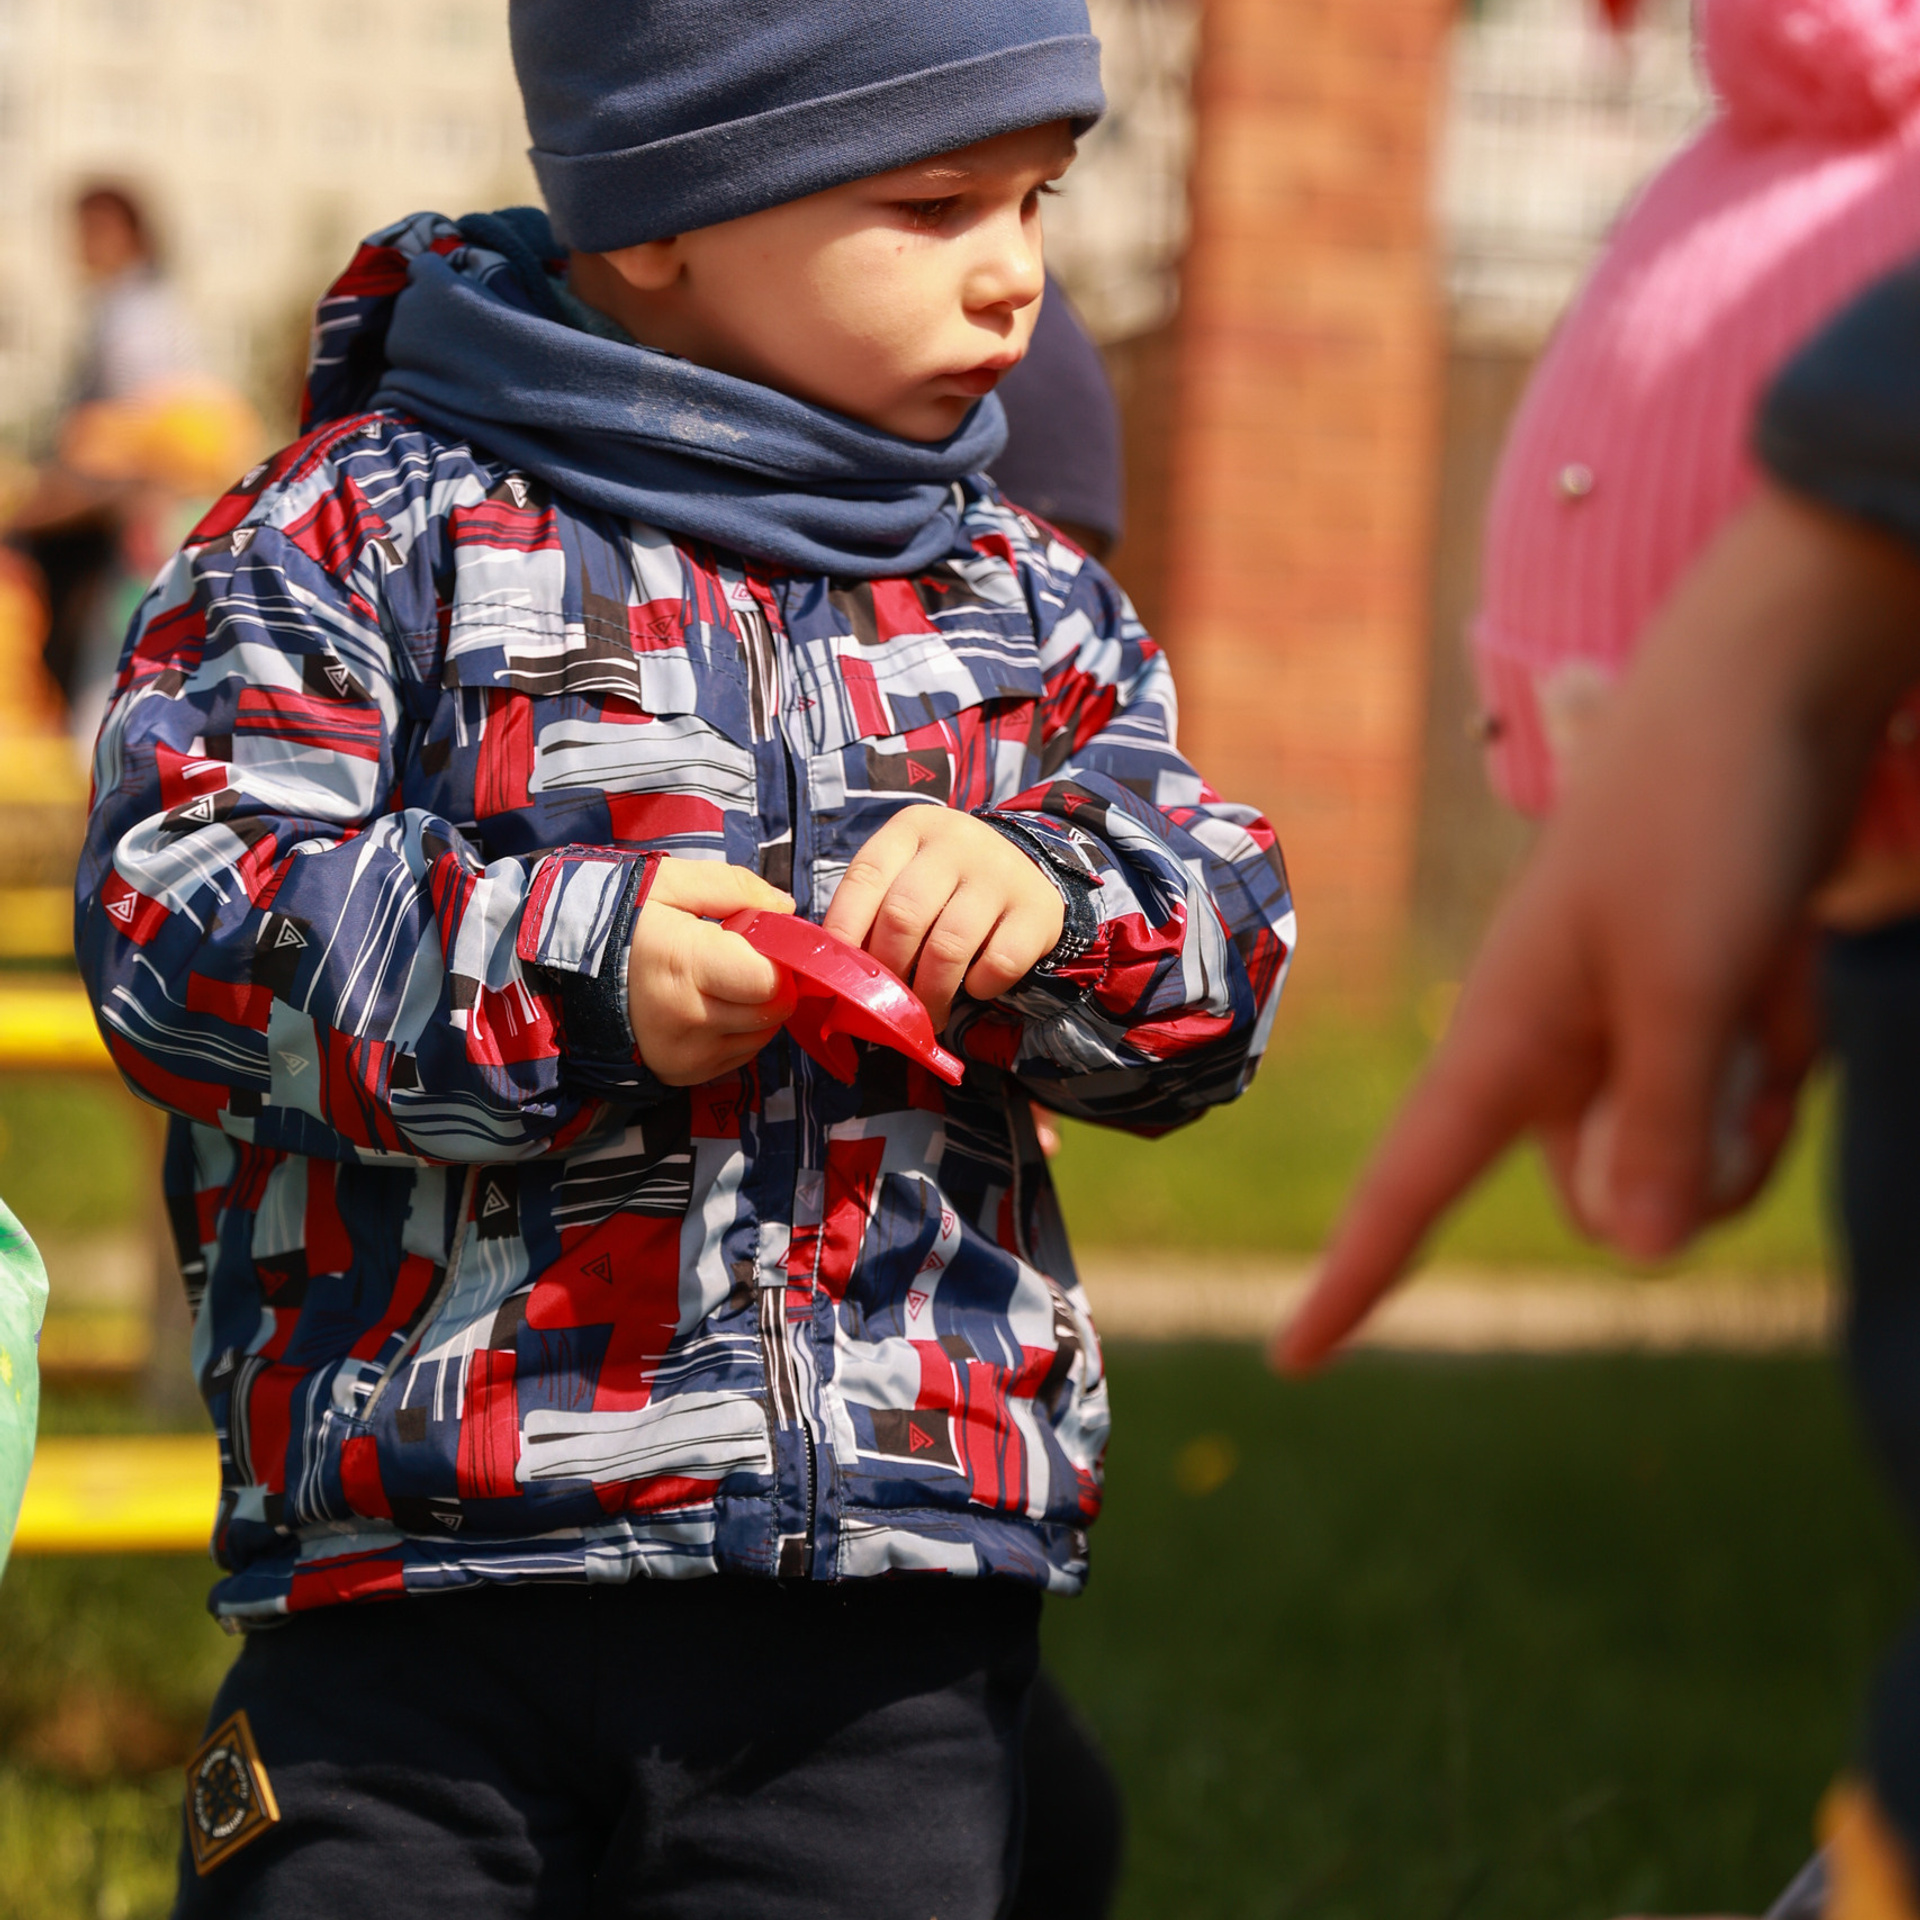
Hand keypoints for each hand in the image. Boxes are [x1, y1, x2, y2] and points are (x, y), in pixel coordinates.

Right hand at [627, 859, 796, 1085]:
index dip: (778, 957)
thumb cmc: (621, 919)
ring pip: (762, 1035)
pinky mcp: (683, 1073)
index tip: (764, 939)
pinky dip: (738, 1031)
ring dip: (758, 1008)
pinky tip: (709, 1005)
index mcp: (687, 967)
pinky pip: (740, 1055)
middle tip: (744, 957)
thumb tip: (785, 908)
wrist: (564, 971)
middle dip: (773, 980)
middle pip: (773, 1010)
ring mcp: (686, 1053)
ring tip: (722, 980)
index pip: (771, 980)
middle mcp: (689, 1020)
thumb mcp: (671, 883)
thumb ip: (733, 887)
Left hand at [822, 810, 1064, 1029]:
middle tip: (886, 1003)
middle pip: (903, 916)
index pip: (865, 877)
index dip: (844, 929)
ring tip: (925, 1015)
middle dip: (887, 971)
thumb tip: (834, 972)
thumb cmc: (945, 882)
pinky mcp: (1038, 910)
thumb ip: (872, 910)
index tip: (835, 973)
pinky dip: (980, 987)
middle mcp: (957, 842)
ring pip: (948, 947)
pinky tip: (975, 986)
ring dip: (930, 993)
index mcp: (912, 828)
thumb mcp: (906, 874)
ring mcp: (1001, 873)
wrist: (1024, 867)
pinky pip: (999, 963)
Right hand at [1274, 487, 1919, 1372]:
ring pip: (1683, 1165)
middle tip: (1732, 1066)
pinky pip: (1736, 1105)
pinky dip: (1780, 1071)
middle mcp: (1552, 1051)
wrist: (1773, 684)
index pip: (1408, 1185)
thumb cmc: (1704, 819)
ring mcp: (1624, 1032)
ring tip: (1772, 1005)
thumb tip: (1638, 1256)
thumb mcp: (1692, 979)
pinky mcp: (1689, 1012)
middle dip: (1686, 1173)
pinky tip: (1793, 985)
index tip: (1293, 1360)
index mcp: (1504, 1040)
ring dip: (1750, 1119)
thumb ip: (1662, 1124)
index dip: (1353, 1279)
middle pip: (1603, 1204)